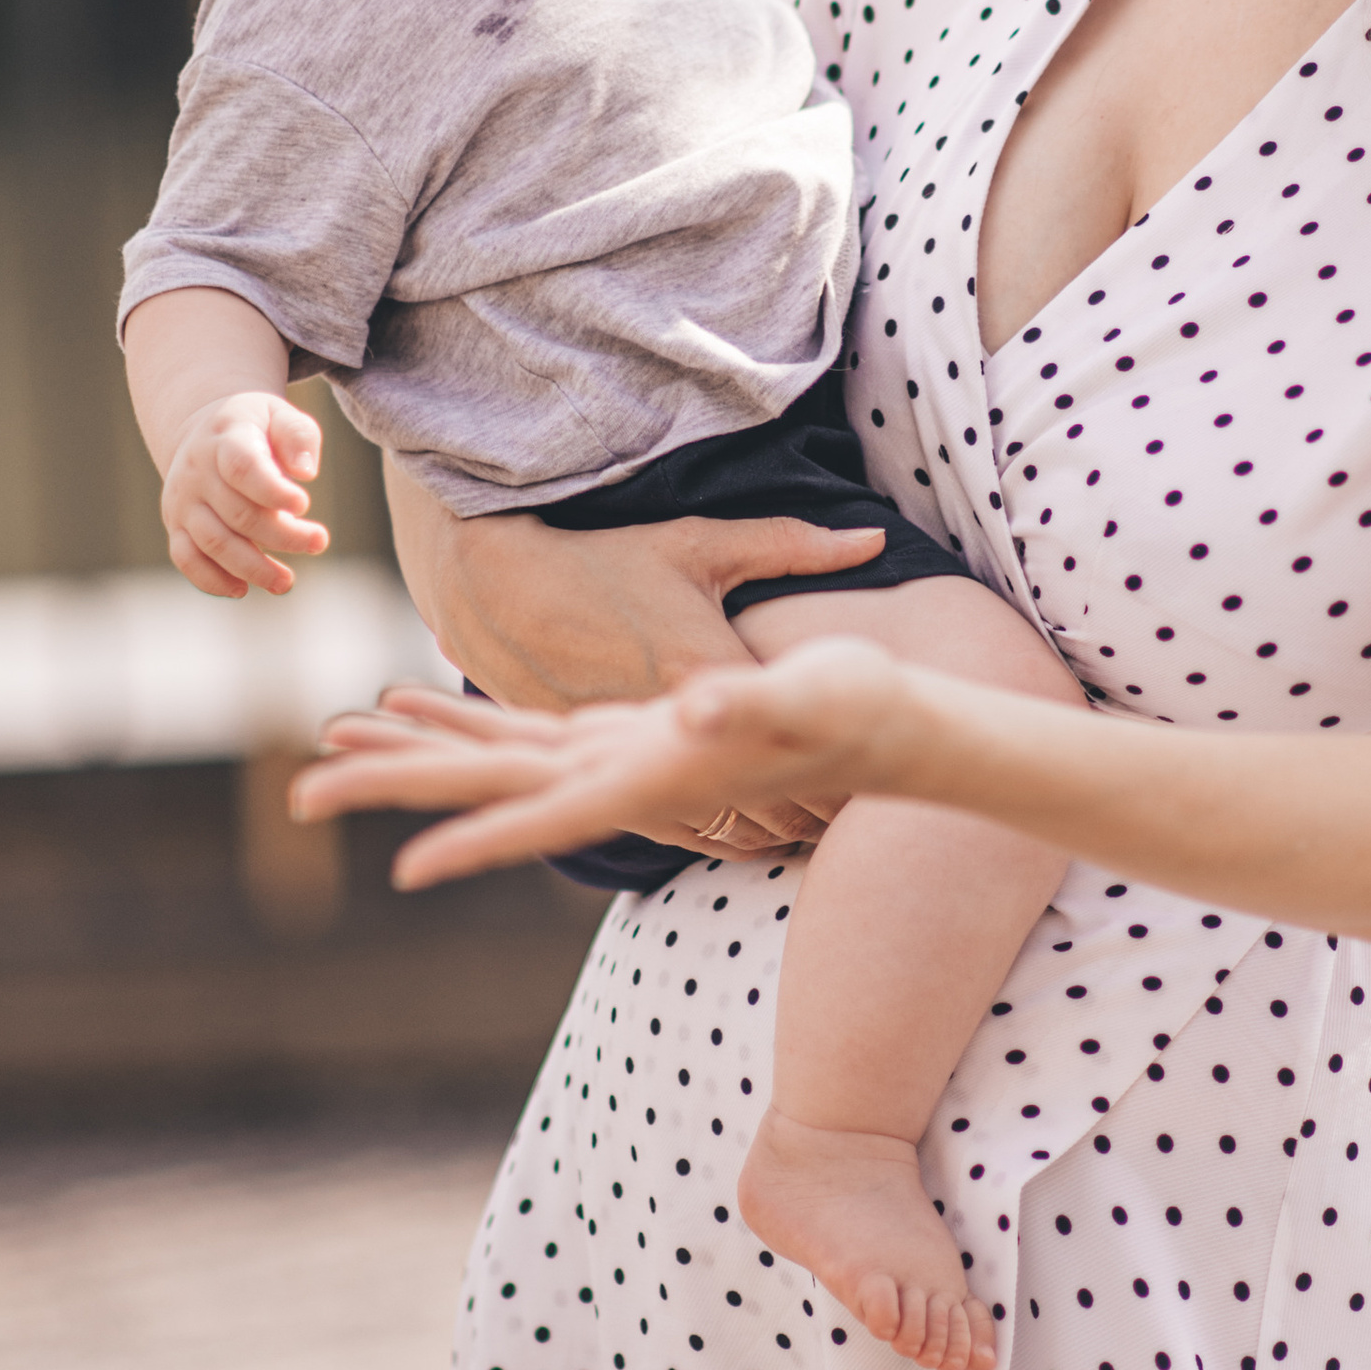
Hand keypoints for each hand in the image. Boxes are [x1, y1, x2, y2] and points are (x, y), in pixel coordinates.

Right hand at [160, 390, 329, 597]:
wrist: (206, 433)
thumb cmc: (256, 427)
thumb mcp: (281, 415)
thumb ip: (298, 436)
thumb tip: (306, 472)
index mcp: (225, 439)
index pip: (243, 468)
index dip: (273, 491)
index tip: (305, 505)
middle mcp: (197, 471)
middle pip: (237, 513)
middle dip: (282, 535)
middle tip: (318, 541)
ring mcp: (183, 501)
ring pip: (212, 542)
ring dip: (251, 567)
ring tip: (286, 581)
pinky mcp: (176, 525)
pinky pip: (186, 558)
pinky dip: (212, 580)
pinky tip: (242, 589)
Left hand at [292, 643, 914, 889]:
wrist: (888, 728)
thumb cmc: (858, 712)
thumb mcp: (810, 697)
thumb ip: (758, 703)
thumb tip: (701, 709)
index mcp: (648, 778)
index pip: (547, 815)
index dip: (478, 839)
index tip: (405, 871)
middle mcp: (615, 778)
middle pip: (486, 786)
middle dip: (395, 789)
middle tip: (300, 796)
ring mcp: (611, 757)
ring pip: (487, 758)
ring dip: (408, 754)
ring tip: (329, 747)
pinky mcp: (618, 734)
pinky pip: (518, 730)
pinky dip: (459, 717)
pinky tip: (414, 702)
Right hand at [383, 461, 885, 849]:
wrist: (493, 580)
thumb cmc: (604, 555)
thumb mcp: (700, 544)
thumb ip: (795, 547)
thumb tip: (877, 538)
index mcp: (705, 670)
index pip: (798, 740)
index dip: (845, 764)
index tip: (874, 758)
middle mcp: (669, 728)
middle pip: (769, 804)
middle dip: (814, 811)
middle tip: (852, 801)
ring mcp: (632, 760)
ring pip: (724, 828)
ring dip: (767, 828)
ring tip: (807, 819)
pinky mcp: (601, 775)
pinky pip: (677, 829)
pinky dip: (716, 831)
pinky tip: (743, 824)